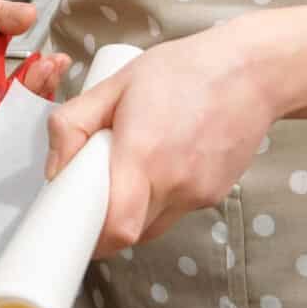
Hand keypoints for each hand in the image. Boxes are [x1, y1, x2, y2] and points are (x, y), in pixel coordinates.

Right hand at [0, 0, 71, 114]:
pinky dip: (26, 77)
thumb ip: (2, 12)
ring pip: (7, 101)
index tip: (41, 68)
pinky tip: (44, 62)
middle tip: (53, 64)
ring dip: (33, 84)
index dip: (20, 93)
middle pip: (2, 109)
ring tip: (54, 62)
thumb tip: (30, 17)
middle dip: (32, 89)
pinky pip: (7, 87)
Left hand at [43, 16, 280, 256]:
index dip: (91, 238)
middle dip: (107, 222)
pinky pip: (177, 211)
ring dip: (135, 210)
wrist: (252, 72)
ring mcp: (199, 194)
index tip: (75, 222)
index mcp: (143, 156)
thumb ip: (73, 124)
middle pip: (131, 233)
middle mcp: (174, 184)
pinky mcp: (215, 196)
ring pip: (153, 226)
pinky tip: (167, 160)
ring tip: (135, 166)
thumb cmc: (183, 70)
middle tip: (96, 190)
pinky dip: (162, 198)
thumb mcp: (116, 83)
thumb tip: (54, 169)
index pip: (117, 229)